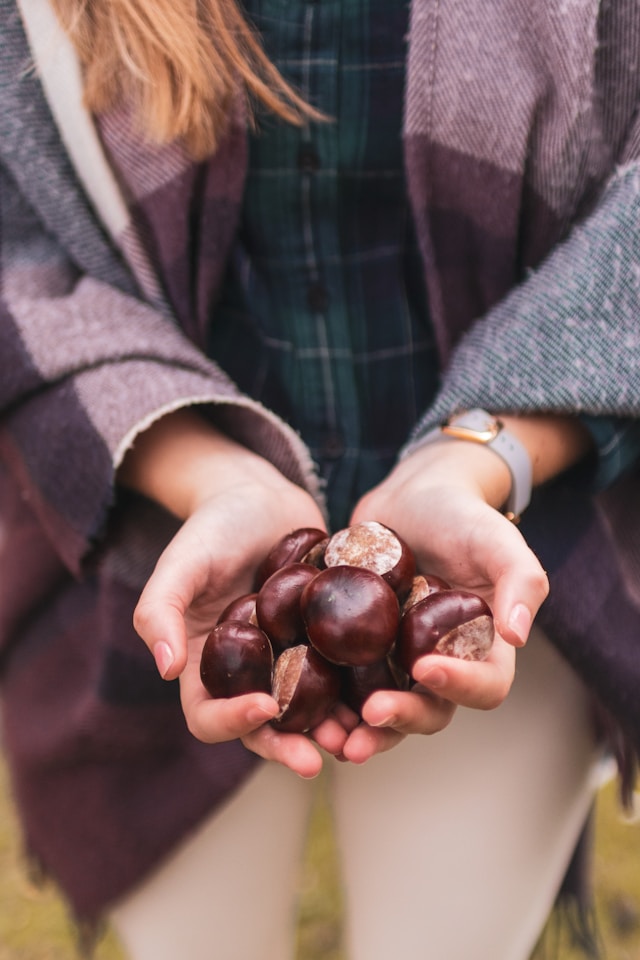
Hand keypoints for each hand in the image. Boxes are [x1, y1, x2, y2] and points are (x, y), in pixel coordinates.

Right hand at [126, 411, 348, 776]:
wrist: (260, 496)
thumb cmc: (212, 527)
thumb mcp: (180, 562)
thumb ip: (159, 610)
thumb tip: (163, 669)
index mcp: (205, 666)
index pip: (209, 714)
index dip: (233, 722)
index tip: (265, 707)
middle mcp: (249, 673)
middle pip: (264, 727)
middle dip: (289, 746)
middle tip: (317, 759)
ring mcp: (290, 660)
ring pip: (310, 711)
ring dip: (331, 729)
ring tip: (358, 735)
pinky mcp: (326, 642)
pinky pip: (343, 675)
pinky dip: (360, 690)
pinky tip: (386, 693)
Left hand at [337, 437, 549, 760]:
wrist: (413, 493)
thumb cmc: (463, 514)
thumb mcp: (498, 539)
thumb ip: (522, 581)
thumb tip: (518, 636)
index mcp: (484, 649)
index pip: (484, 687)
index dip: (459, 687)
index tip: (425, 667)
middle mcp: (441, 664)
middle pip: (428, 712)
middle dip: (399, 722)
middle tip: (368, 717)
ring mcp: (397, 660)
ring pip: (381, 709)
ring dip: (357, 729)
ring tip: (328, 736)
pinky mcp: (358, 648)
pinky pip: (342, 682)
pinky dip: (324, 698)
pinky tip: (295, 698)